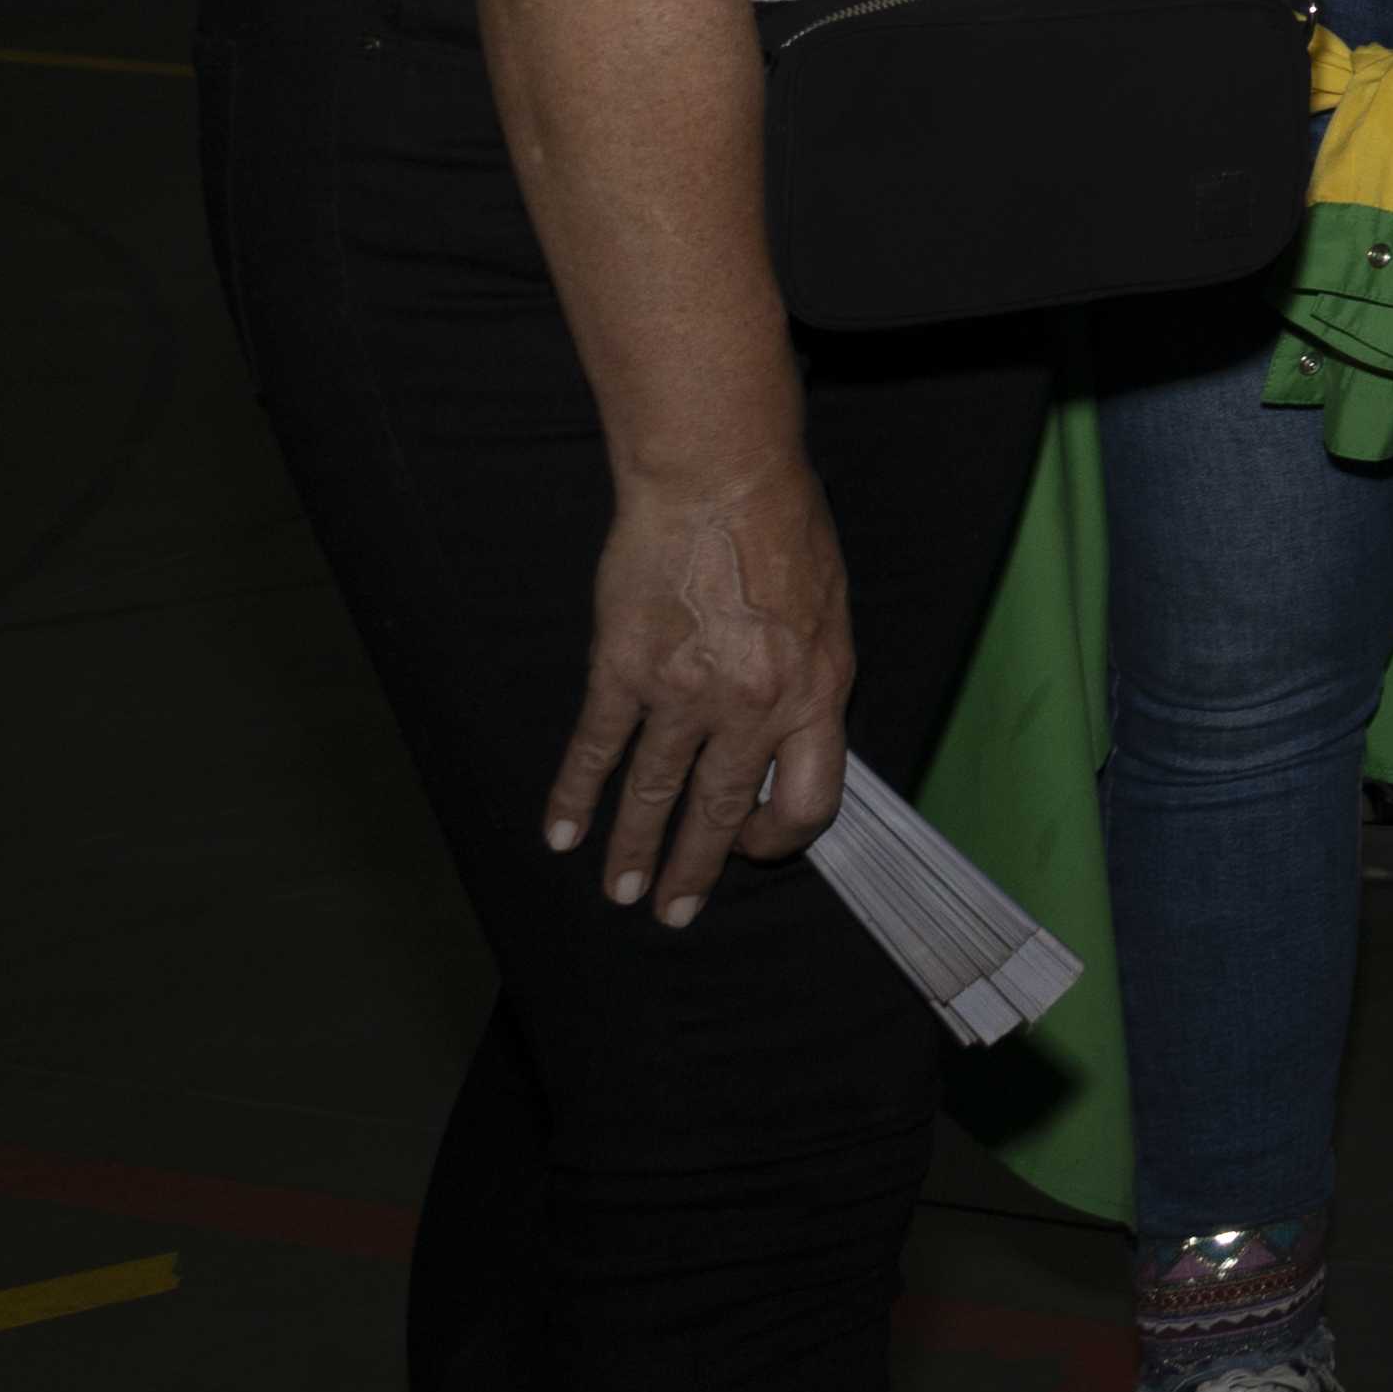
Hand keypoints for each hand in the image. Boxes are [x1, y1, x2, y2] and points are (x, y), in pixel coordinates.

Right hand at [549, 454, 854, 922]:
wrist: (722, 479)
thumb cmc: (786, 532)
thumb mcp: (831, 615)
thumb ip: (812, 682)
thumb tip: (792, 743)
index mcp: (817, 692)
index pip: (809, 801)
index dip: (780, 837)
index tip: (754, 848)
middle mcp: (754, 705)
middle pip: (722, 811)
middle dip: (696, 869)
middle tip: (673, 913)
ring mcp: (685, 691)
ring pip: (656, 792)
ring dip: (632, 848)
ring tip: (619, 891)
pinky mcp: (625, 669)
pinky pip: (598, 748)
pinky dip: (576, 795)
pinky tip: (561, 832)